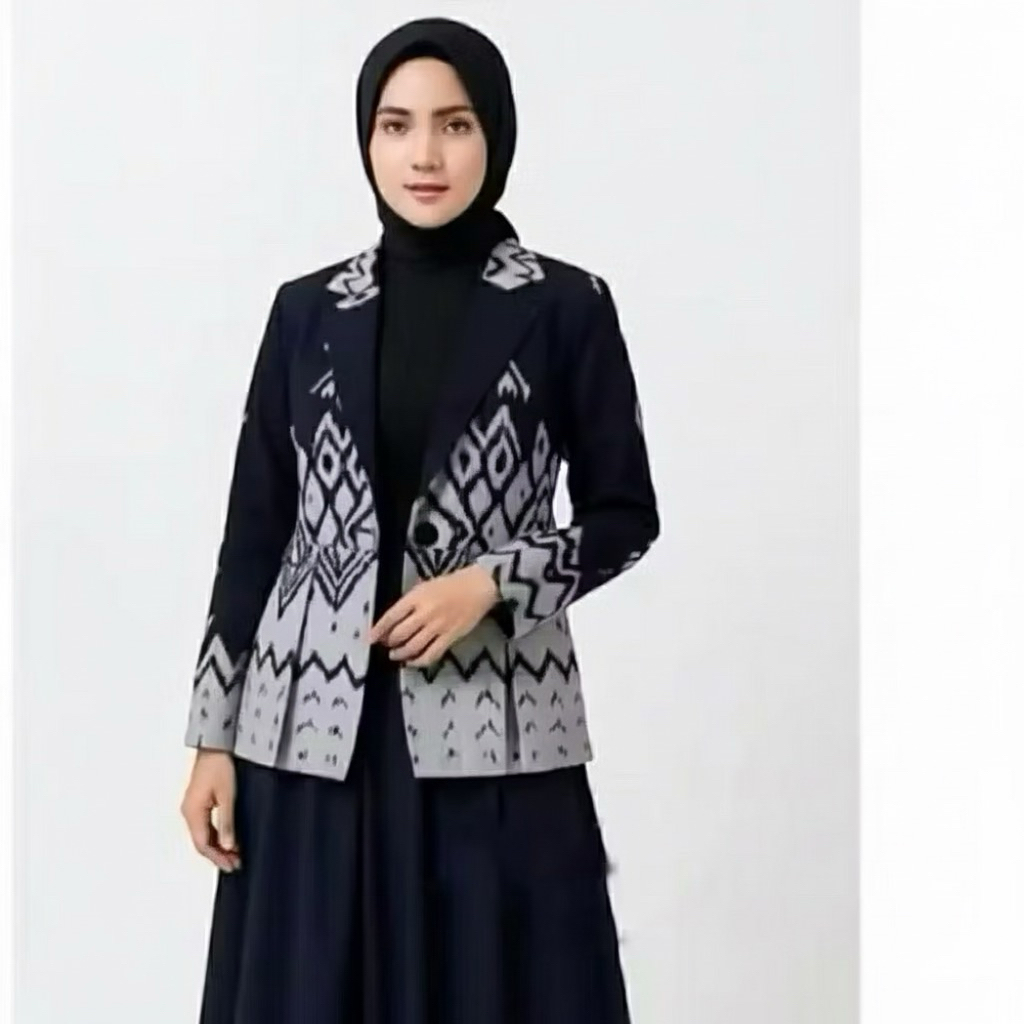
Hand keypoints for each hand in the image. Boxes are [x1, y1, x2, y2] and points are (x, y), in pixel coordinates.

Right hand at [180, 749, 241, 871]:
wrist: (214, 745)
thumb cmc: (220, 766)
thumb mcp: (227, 795)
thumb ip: (227, 822)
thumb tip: (229, 846)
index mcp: (192, 812)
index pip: (202, 844)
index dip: (217, 858)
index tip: (232, 866)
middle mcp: (188, 812)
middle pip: (201, 842)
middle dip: (218, 855)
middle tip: (236, 864)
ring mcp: (192, 807)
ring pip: (203, 835)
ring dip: (218, 846)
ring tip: (234, 855)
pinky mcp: (198, 802)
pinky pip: (204, 825)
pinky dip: (216, 835)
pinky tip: (228, 839)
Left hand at [368, 564, 499, 667]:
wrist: (478, 587)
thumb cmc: (451, 583)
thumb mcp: (425, 586)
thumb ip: (410, 601)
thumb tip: (394, 619)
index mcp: (416, 597)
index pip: (391, 616)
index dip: (378, 630)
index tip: (370, 639)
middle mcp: (424, 613)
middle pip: (399, 634)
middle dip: (389, 642)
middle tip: (386, 645)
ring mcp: (437, 626)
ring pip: (412, 647)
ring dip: (400, 654)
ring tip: (396, 655)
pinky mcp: (450, 637)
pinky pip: (430, 654)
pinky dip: (418, 661)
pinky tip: (413, 662)